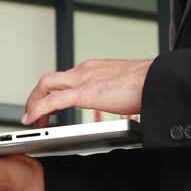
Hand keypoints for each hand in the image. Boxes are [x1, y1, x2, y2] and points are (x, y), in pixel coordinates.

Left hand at [21, 59, 151, 127]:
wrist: (158, 80)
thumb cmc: (148, 84)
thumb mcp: (123, 87)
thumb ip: (114, 93)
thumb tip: (117, 104)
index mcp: (94, 69)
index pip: (64, 77)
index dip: (51, 92)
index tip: (49, 105)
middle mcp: (85, 70)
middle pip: (50, 80)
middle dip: (37, 97)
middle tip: (34, 115)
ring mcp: (83, 79)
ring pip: (46, 86)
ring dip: (34, 103)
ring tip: (31, 120)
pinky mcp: (85, 92)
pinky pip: (53, 101)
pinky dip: (39, 110)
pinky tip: (32, 120)